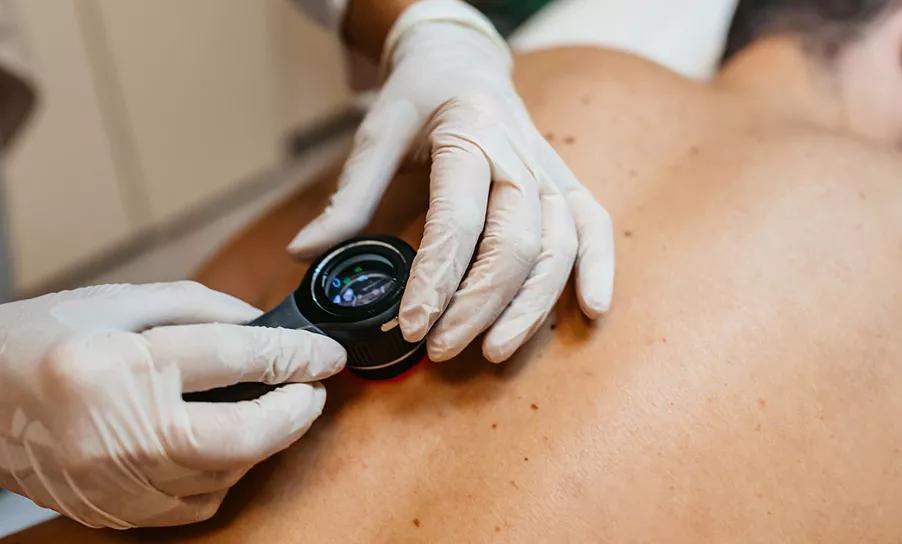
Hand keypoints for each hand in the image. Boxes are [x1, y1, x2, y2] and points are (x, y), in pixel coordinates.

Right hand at [0, 282, 344, 527]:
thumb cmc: (35, 337)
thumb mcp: (116, 301)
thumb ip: (199, 308)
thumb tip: (265, 327)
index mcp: (116, 363)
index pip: (233, 359)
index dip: (295, 356)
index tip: (327, 355)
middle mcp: (114, 430)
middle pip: (240, 437)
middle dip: (294, 414)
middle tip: (313, 391)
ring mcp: (111, 482)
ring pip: (224, 475)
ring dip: (263, 443)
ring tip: (271, 410)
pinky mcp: (111, 510)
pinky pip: (194, 504)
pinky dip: (223, 473)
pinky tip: (224, 444)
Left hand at [288, 0, 614, 362]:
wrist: (463, 61)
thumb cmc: (419, 97)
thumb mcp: (377, 134)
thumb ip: (348, 197)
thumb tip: (302, 252)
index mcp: (469, 135)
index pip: (459, 219)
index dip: (437, 279)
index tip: (411, 325)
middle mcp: (518, 155)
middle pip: (515, 243)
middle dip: (478, 304)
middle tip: (440, 348)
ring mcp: (549, 171)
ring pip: (558, 246)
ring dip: (530, 306)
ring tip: (494, 351)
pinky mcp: (566, 184)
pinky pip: (595, 226)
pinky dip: (599, 268)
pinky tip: (592, 310)